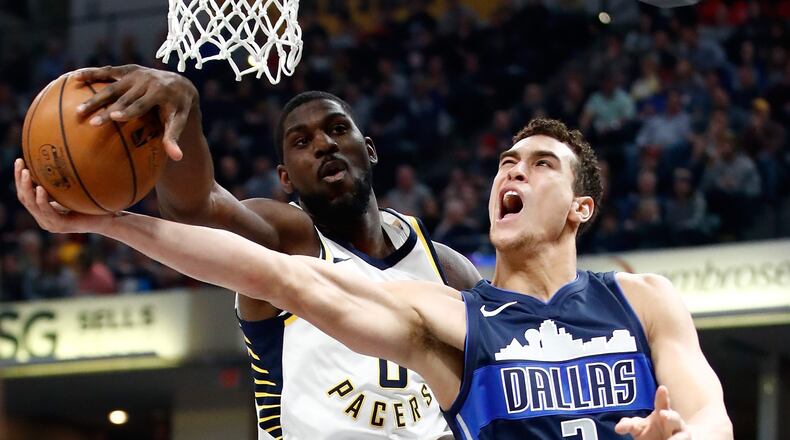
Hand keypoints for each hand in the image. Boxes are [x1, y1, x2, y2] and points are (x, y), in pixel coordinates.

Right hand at [14, 158, 111, 233]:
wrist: (108, 219)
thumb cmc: (93, 203)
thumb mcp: (73, 189)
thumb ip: (62, 180)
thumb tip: (56, 155)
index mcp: (44, 209)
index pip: (25, 194)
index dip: (20, 178)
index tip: (20, 161)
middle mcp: (44, 217)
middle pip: (24, 198)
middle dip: (20, 180)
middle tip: (20, 163)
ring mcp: (50, 223)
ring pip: (31, 204)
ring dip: (27, 188)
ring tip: (26, 173)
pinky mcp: (60, 226)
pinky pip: (47, 212)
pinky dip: (42, 201)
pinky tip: (41, 189)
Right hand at [73, 65, 198, 160]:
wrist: (179, 82)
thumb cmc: (177, 108)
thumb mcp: (179, 121)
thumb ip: (174, 137)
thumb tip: (177, 158)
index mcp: (159, 93)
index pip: (141, 104)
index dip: (128, 110)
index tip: (114, 117)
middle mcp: (146, 81)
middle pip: (123, 97)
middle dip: (106, 109)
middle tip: (90, 122)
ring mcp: (135, 74)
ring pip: (112, 86)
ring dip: (94, 97)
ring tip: (79, 110)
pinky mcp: (127, 70)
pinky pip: (108, 71)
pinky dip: (92, 74)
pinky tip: (75, 78)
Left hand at [615, 386, 690, 439]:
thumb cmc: (650, 431)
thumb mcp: (638, 427)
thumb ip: (628, 425)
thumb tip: (618, 428)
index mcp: (662, 412)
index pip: (662, 403)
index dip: (662, 396)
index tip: (662, 388)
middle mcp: (673, 422)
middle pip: (674, 417)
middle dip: (670, 416)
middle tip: (663, 414)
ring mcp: (681, 433)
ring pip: (680, 435)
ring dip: (674, 438)